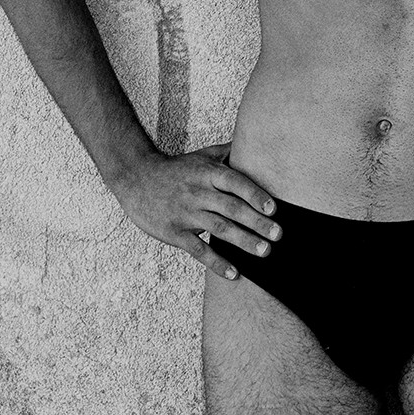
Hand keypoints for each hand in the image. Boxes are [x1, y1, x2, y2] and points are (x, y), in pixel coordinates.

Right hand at [110, 142, 280, 279]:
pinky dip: (216, 263)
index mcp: (207, 173)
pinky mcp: (174, 232)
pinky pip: (198, 249)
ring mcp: (186, 213)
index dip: (255, 195)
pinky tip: (234, 273)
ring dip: (243, 241)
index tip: (273, 208)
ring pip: (218, 229)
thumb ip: (228, 152)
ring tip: (264, 252)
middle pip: (231, 208)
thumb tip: (254, 141)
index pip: (235, 182)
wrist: (135, 177)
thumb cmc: (175, 168)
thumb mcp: (201, 155)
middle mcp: (198, 192)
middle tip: (278, 235)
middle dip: (256, 222)